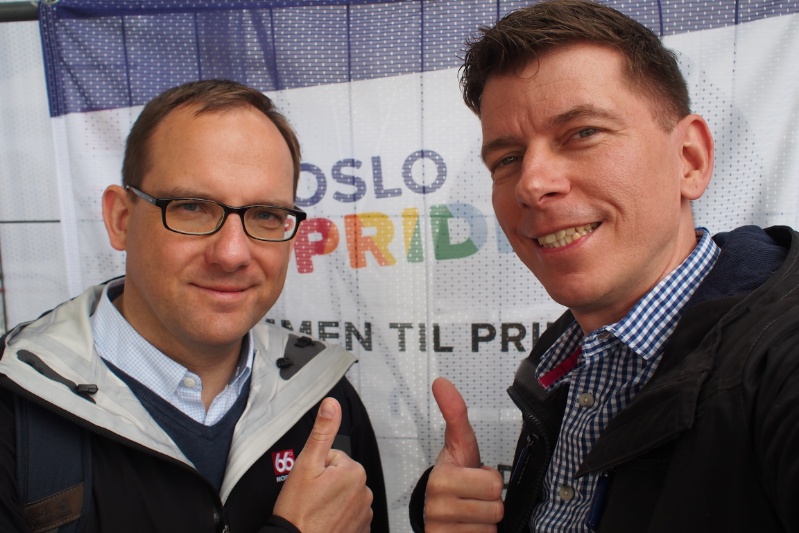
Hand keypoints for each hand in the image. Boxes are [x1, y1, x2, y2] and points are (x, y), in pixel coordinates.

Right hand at [273, 398, 372, 532]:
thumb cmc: (298, 511)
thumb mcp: (306, 464)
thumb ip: (322, 432)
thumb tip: (331, 404)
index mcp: (354, 472)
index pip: (333, 459)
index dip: (316, 469)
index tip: (309, 484)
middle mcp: (364, 492)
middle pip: (340, 477)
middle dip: (325, 484)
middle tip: (309, 498)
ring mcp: (363, 513)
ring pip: (343, 496)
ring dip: (330, 502)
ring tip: (315, 511)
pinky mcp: (360, 530)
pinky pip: (348, 515)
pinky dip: (337, 518)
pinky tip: (324, 522)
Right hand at [424, 377, 503, 531]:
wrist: (439, 512)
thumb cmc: (456, 477)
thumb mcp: (459, 445)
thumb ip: (455, 414)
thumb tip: (441, 382)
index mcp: (442, 479)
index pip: (493, 484)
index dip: (490, 481)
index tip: (474, 476)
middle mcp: (438, 508)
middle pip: (496, 507)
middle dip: (490, 501)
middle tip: (475, 496)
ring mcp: (442, 529)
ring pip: (491, 526)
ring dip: (486, 521)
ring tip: (471, 512)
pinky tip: (468, 527)